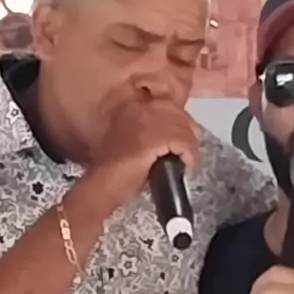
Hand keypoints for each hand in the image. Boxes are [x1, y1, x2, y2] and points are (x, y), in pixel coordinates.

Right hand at [82, 98, 200, 214]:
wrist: (103, 186)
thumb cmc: (114, 172)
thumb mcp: (133, 144)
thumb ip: (151, 134)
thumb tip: (173, 140)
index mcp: (133, 106)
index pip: (169, 108)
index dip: (179, 126)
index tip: (180, 144)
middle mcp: (141, 107)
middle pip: (181, 115)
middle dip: (188, 136)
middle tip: (187, 157)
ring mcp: (149, 120)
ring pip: (186, 129)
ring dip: (190, 149)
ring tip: (186, 165)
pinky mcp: (157, 136)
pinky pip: (186, 143)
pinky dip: (190, 158)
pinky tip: (186, 169)